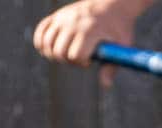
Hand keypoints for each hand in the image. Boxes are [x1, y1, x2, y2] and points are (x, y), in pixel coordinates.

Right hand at [34, 0, 150, 85]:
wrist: (113, 3)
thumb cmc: (119, 27)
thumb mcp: (121, 45)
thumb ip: (112, 66)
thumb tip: (105, 85)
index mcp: (90, 30)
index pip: (75, 55)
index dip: (81, 63)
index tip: (90, 61)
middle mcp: (74, 23)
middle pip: (59, 52)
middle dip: (67, 61)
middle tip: (78, 58)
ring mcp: (64, 18)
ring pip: (47, 43)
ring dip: (53, 54)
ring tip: (65, 54)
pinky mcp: (57, 15)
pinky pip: (41, 31)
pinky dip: (41, 42)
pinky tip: (50, 48)